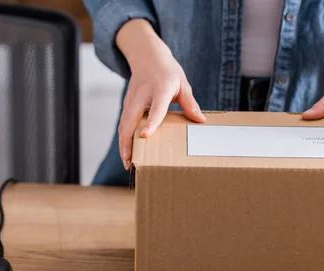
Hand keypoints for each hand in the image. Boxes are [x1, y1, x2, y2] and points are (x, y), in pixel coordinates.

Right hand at [116, 19, 205, 169]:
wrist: (147, 55)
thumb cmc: (168, 71)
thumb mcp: (182, 83)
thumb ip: (190, 103)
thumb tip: (200, 121)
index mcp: (159, 89)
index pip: (155, 108)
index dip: (151, 122)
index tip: (146, 136)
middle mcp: (142, 95)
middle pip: (130, 119)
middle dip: (128, 141)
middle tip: (130, 161)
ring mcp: (131, 100)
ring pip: (124, 124)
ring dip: (123, 144)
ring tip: (127, 163)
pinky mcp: (126, 104)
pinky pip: (123, 124)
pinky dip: (123, 139)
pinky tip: (127, 153)